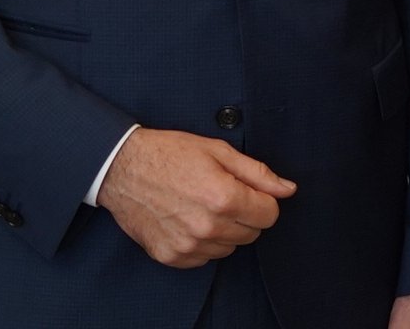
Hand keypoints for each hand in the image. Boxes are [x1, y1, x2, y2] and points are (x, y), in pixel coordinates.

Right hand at [95, 127, 295, 268]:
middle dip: (245, 215)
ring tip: (202, 206)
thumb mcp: (218, 151)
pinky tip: (188, 220)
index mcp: (224, 197)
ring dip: (224, 231)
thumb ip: (258, 173)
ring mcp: (188, 245)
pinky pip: (204, 258)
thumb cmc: (169, 154)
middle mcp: (207, 226)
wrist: (121, 168)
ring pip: (229, 248)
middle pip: (252, 234)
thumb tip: (288, 189)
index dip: (262, 201)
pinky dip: (202, 243)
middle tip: (221, 195)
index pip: (270, 215)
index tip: (248, 191)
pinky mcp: (171, 256)